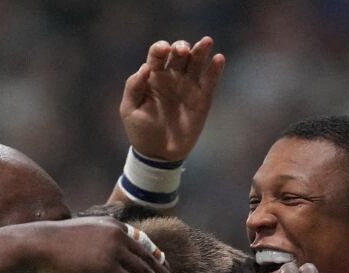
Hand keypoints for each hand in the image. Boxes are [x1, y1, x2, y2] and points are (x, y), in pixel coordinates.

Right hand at [30, 218, 179, 272]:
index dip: (155, 258)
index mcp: (112, 225)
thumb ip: (96, 242)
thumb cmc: (52, 243)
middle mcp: (117, 234)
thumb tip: (99, 256)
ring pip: (145, 272)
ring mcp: (113, 251)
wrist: (38, 244)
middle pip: (148, 257)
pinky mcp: (106, 267)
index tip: (164, 270)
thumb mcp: (80, 235)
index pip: (141, 243)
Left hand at [120, 37, 225, 161]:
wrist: (158, 154)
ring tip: (206, 42)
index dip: (160, 48)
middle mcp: (171, 76)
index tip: (163, 51)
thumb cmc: (141, 131)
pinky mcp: (202, 98)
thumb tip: (145, 67)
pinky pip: (210, 80)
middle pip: (179, 52)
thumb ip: (133, 87)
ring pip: (196, 61)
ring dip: (201, 50)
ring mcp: (188, 86)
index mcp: (153, 76)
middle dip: (181, 46)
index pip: (157, 54)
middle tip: (182, 51)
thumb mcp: (129, 110)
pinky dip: (215, 68)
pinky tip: (219, 58)